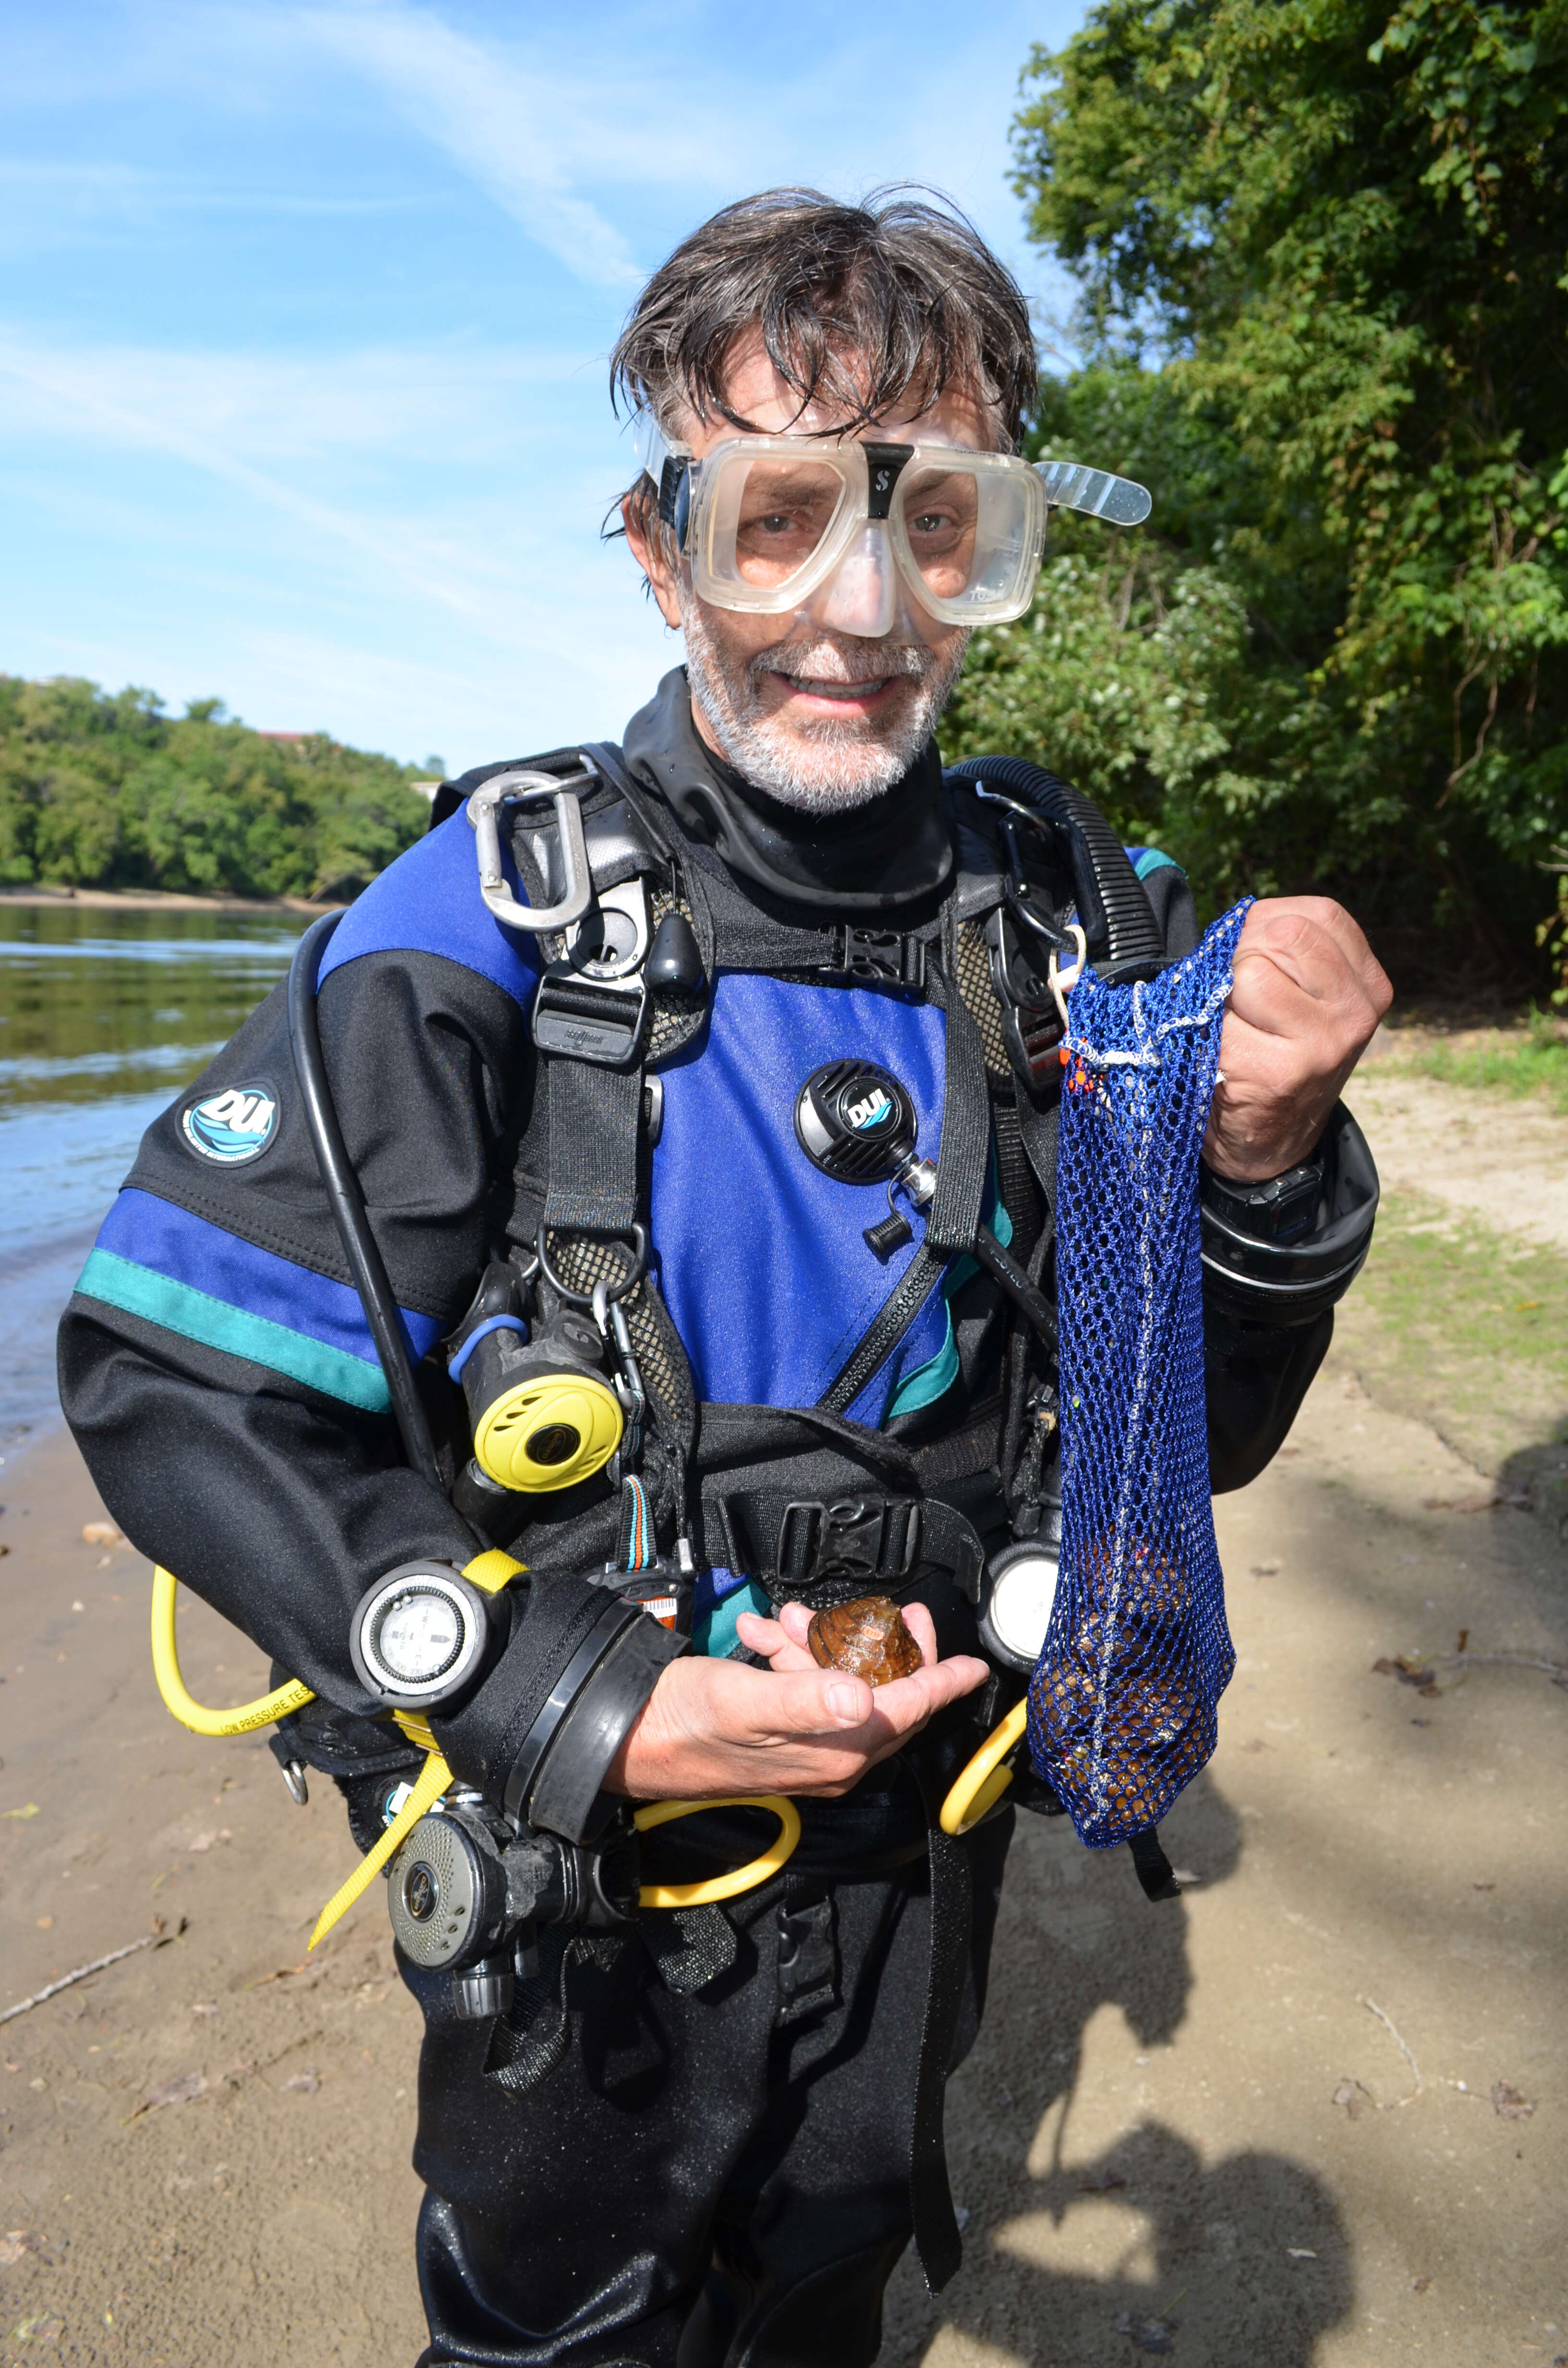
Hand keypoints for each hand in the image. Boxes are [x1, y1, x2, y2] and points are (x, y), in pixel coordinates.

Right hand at [607, 1601, 988, 1800]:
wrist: (626, 1739)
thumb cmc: (680, 1723)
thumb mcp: (744, 1702)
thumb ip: (806, 1698)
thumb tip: (864, 1699)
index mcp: (834, 1753)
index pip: (908, 1711)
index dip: (941, 1679)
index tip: (972, 1662)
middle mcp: (830, 1758)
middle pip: (886, 1696)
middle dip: (880, 1645)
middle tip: (889, 1608)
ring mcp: (807, 1749)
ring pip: (841, 1683)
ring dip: (817, 1642)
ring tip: (780, 1619)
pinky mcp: (782, 1736)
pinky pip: (807, 1689)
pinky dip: (790, 1656)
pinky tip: (761, 1635)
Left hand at [1205, 898, 1390, 1180]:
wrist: (1267, 1140)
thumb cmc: (1274, 1050)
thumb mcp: (1301, 993)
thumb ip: (1284, 949)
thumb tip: (1236, 929)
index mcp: (1369, 984)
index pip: (1315, 916)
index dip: (1267, 929)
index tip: (1257, 964)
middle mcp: (1357, 1013)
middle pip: (1284, 935)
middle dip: (1244, 955)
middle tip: (1239, 998)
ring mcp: (1324, 1045)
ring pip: (1252, 972)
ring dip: (1225, 993)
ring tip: (1236, 1027)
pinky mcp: (1280, 1074)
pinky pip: (1223, 1019)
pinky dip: (1208, 1030)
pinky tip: (1226, 1056)